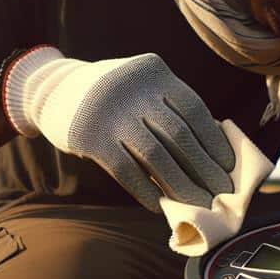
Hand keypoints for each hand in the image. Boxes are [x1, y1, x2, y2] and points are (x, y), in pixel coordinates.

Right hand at [2, 47, 235, 211]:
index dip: (215, 142)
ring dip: (181, 185)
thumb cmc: (111, 97)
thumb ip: (169, 109)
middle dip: (204, 169)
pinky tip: (159, 206)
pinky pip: (125, 170)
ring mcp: (110, 112)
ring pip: (156, 157)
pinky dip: (145, 191)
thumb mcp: (140, 87)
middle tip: (221, 193)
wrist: (50, 89)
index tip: (229, 168)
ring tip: (197, 204)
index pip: (194, 110)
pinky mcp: (89, 136)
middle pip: (180, 136)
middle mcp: (134, 88)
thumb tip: (210, 154)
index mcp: (154, 72)